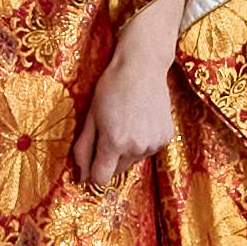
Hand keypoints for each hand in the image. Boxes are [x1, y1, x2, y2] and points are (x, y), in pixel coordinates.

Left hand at [71, 14, 179, 197]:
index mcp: (114, 142)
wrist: (141, 67)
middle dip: (110, 158)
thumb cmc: (111, 88)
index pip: (101, 178)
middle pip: (117, 171)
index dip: (93, 172)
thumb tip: (80, 177)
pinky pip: (148, 151)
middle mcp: (136, 147)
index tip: (93, 160)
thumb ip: (83, 149)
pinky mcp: (166, 138)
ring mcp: (154, 143)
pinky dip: (143, 142)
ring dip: (127, 150)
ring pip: (133, 161)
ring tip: (127, 122)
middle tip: (110, 131)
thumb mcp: (90, 116)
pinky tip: (141, 121)